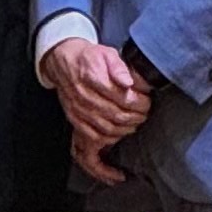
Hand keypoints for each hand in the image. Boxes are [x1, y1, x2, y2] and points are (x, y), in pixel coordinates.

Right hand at [48, 38, 152, 181]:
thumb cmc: (89, 58)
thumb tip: (129, 82)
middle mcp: (84, 99)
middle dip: (136, 117)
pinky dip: (105, 153)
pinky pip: (90, 146)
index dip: (139, 102)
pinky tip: (117, 158)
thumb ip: (119, 67)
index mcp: (93, 79)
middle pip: (117, 116)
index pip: (122, 98)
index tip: (147, 101)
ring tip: (135, 125)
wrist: (64, 62)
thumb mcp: (107, 53)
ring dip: (125, 131)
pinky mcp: (76, 124)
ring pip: (106, 132)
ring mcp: (79, 114)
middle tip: (145, 113)